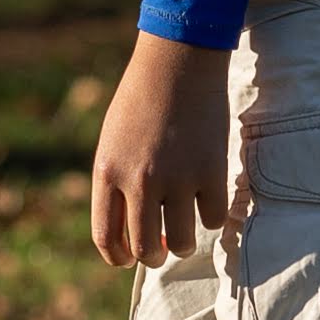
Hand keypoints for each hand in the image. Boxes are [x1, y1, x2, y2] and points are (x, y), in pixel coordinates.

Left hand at [86, 31, 236, 268]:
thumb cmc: (142, 100)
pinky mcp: (211, 170)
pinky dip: (211, 218)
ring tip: (185, 229)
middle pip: (145, 250)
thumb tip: (134, 232)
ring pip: (182, 243)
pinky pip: (213, 219)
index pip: (106, 238)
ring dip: (184, 244)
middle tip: (162, 249)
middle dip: (154, 258)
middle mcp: (139, 181)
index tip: (130, 257)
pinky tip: (207, 201)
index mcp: (107, 172)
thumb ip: (117, 184)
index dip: (119, 257)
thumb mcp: (113, 141)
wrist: (177, 61)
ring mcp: (177, 177)